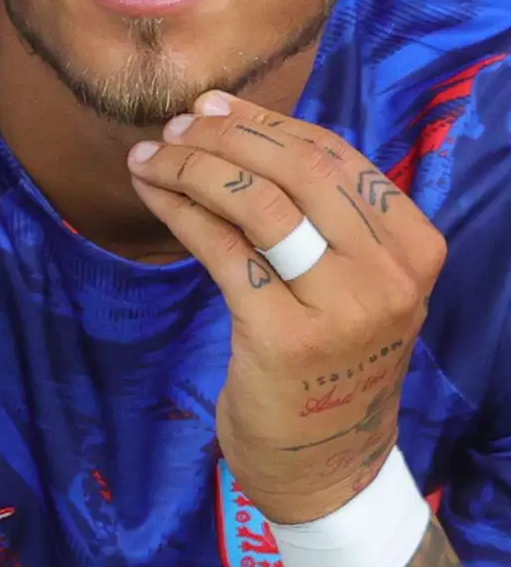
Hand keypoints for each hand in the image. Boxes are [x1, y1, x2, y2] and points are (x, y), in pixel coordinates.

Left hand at [128, 89, 444, 521]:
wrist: (325, 459)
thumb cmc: (328, 358)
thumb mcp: (349, 281)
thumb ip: (318, 214)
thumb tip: (236, 122)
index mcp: (415, 245)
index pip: (336, 158)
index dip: (268, 123)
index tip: (213, 107)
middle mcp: (390, 273)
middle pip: (297, 172)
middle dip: (226, 137)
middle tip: (176, 125)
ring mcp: (342, 306)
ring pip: (258, 204)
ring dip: (194, 168)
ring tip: (151, 155)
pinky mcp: (283, 335)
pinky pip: (222, 251)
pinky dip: (180, 212)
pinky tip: (152, 193)